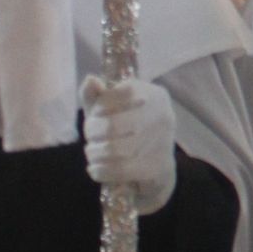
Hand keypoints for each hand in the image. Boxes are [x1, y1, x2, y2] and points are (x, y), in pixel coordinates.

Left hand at [81, 76, 177, 215]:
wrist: (158, 165)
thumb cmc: (130, 130)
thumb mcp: (114, 109)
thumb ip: (98, 96)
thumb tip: (90, 81)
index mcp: (155, 95)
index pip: (122, 93)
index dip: (100, 105)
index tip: (96, 114)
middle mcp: (163, 116)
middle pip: (114, 125)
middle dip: (92, 133)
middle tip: (90, 138)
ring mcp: (162, 143)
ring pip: (115, 150)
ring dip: (94, 153)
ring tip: (92, 152)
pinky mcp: (157, 168)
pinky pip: (119, 170)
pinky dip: (100, 171)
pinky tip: (95, 168)